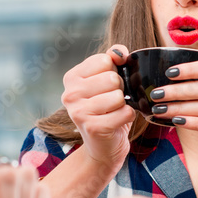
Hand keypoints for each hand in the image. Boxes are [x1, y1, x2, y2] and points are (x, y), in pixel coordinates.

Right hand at [60, 45, 135, 170]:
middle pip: (112, 78)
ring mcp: (78, 112)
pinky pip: (125, 112)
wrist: (103, 146)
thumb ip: (113, 60)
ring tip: (113, 112)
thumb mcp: (108, 81)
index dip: (114, 72)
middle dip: (120, 89)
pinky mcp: (93, 127)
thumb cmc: (107, 109)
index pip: (105, 60)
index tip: (108, 86)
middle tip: (112, 102)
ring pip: (119, 96)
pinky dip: (128, 117)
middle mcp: (70, 93)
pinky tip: (116, 123)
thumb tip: (119, 52)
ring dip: (123, 105)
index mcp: (72, 77)